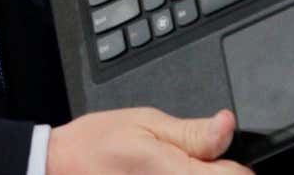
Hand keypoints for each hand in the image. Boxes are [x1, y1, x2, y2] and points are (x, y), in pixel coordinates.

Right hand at [47, 107, 251, 174]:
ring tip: (169, 168)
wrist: (60, 168)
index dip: (232, 162)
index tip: (218, 154)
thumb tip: (228, 125)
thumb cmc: (97, 145)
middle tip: (190, 159)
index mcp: (179, 174)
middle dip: (214, 172)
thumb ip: (192, 131)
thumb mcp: (146, 122)